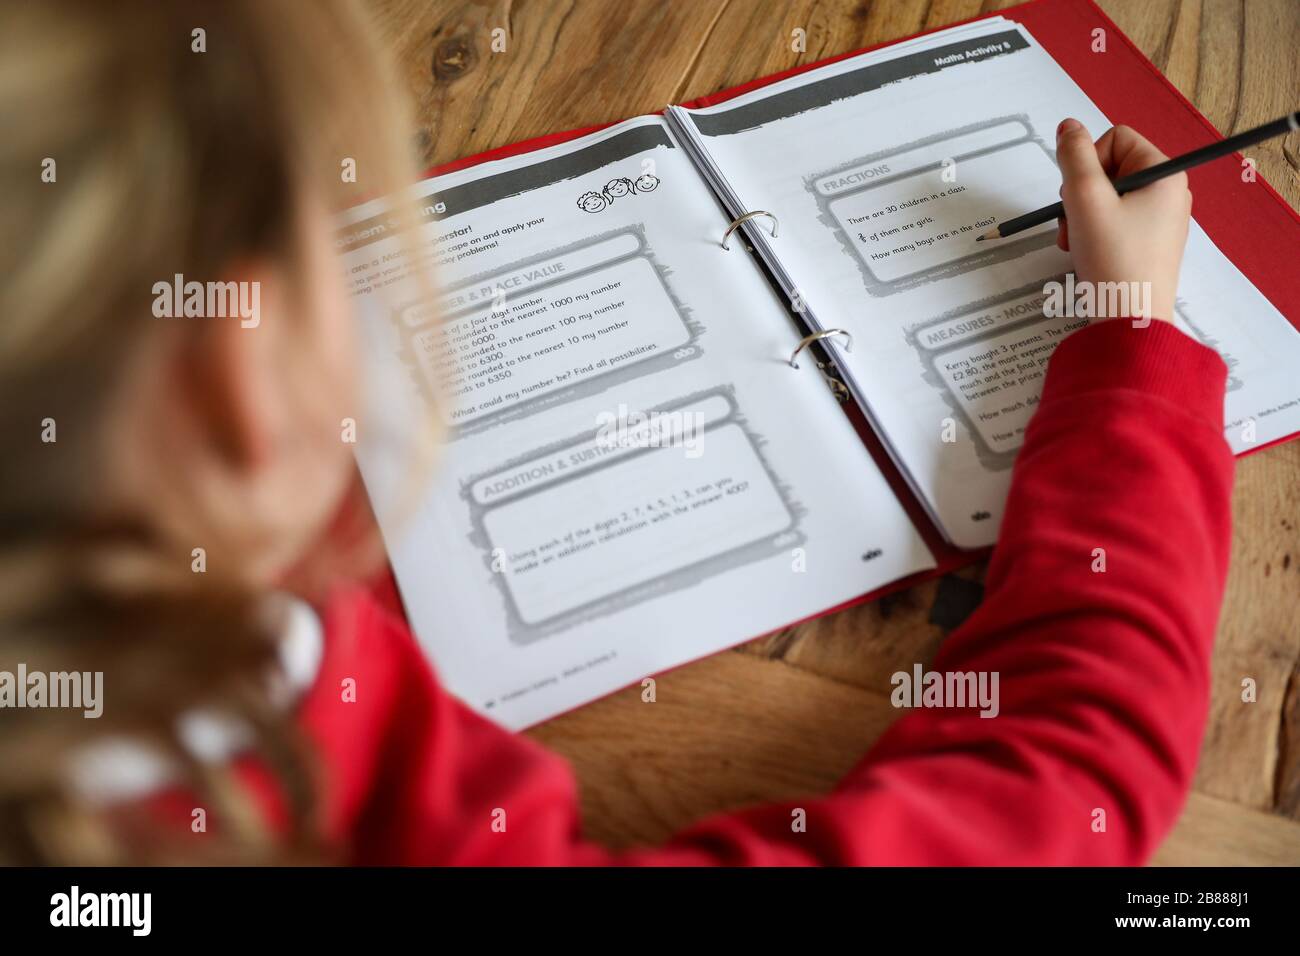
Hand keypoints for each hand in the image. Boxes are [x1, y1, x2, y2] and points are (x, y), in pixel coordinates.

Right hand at [1054, 118, 1191, 323]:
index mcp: (1164, 174)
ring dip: (1081, 217)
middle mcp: (1168, 193)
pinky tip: (1085, 253)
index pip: (1115, 139)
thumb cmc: (1114, 260)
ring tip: (1078, 241)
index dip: (1087, 162)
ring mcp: (1159, 220)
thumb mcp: (1085, 199)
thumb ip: (1073, 157)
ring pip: (1106, 198)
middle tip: (1075, 220)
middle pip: (1109, 169)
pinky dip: (1091, 234)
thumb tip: (1068, 126)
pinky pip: (1112, 222)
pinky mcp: (1147, 244)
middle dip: (1081, 194)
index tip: (1080, 194)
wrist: (1130, 321)